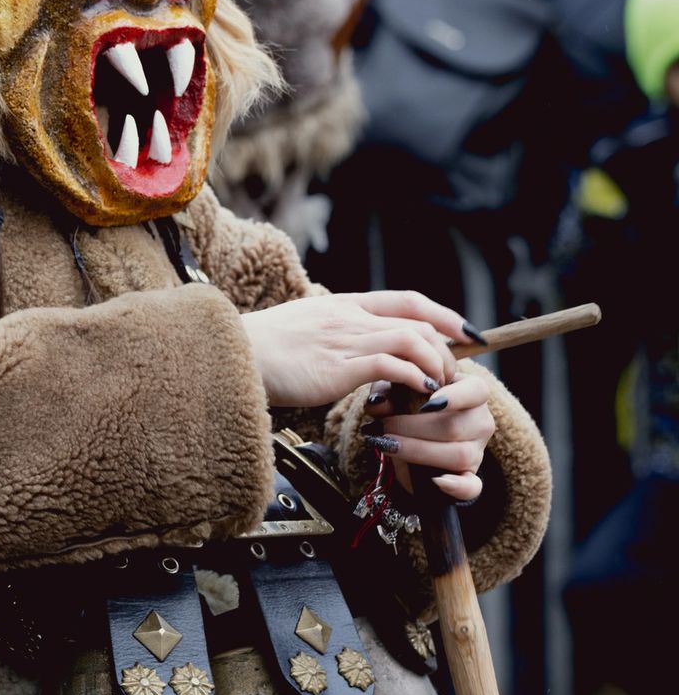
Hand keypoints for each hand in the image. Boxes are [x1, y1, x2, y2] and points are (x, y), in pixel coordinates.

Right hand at [242, 290, 468, 408]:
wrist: (230, 354)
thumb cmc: (259, 351)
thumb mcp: (302, 332)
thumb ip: (330, 336)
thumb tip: (349, 352)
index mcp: (342, 306)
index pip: (405, 300)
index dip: (442, 314)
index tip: (464, 331)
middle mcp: (348, 317)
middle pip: (417, 321)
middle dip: (446, 348)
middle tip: (454, 374)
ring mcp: (344, 340)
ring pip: (412, 340)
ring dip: (435, 365)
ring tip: (439, 388)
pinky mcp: (338, 367)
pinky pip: (392, 366)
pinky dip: (415, 378)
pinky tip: (422, 394)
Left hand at [365, 370, 494, 504]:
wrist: (417, 433)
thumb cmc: (412, 402)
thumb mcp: (400, 390)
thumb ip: (388, 391)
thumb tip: (379, 403)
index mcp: (473, 392)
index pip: (476, 391)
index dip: (455, 397)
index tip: (428, 403)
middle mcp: (481, 421)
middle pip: (454, 426)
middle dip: (414, 428)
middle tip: (385, 426)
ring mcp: (478, 450)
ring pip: (458, 454)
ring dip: (418, 452)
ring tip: (389, 445)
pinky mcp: (470, 475)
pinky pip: (472, 486)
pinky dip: (457, 487)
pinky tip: (436, 481)